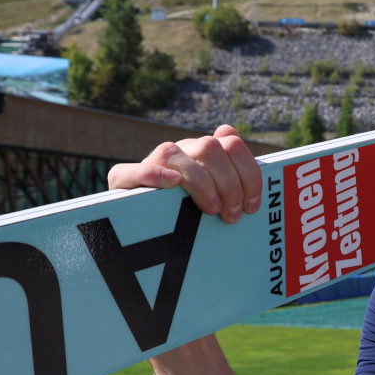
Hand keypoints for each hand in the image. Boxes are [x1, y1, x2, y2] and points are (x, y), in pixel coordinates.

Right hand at [107, 125, 262, 223]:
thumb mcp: (217, 202)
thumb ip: (235, 180)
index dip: (248, 173)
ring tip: (211, 210)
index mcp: (203, 153)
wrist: (139, 233)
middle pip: (209, 147)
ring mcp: (151, 164)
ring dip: (199, 182)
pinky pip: (134, 170)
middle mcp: (179, 152)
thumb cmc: (189, 220)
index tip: (252, 205)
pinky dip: (155, 175)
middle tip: (231, 215)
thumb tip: (236, 141)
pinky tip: (172, 184)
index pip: (231, 143)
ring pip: (174, 152)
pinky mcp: (122, 180)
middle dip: (228, 183)